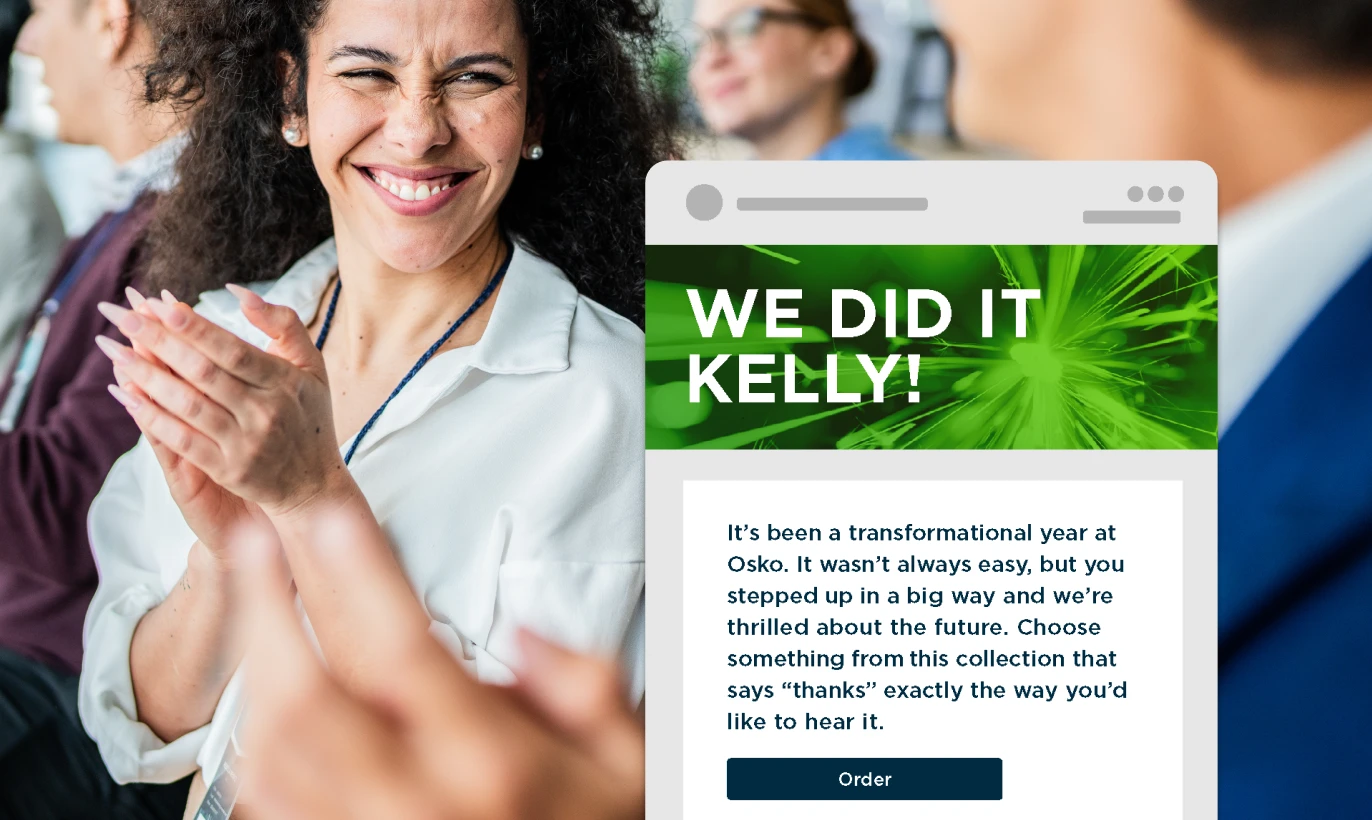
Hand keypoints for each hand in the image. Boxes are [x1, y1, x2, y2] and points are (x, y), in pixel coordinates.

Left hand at [96, 288, 350, 519]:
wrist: (314, 483)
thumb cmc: (308, 416)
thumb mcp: (311, 366)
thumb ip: (284, 324)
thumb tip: (240, 293)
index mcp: (284, 383)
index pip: (233, 350)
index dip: (196, 327)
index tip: (159, 304)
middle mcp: (265, 412)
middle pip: (203, 372)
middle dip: (158, 341)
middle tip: (121, 315)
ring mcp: (245, 443)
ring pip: (187, 404)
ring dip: (145, 375)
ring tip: (112, 349)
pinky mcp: (228, 470)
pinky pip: (182, 440)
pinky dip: (151, 416)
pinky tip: (125, 394)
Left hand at [230, 518, 644, 819]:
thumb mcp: (632, 758)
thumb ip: (589, 686)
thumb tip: (528, 638)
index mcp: (494, 765)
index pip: (405, 652)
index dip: (360, 575)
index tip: (334, 520)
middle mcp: (419, 806)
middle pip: (305, 700)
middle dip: (263, 609)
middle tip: (252, 546)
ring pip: (272, 754)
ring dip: (251, 671)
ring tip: (253, 608)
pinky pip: (270, 804)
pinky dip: (255, 748)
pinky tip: (265, 701)